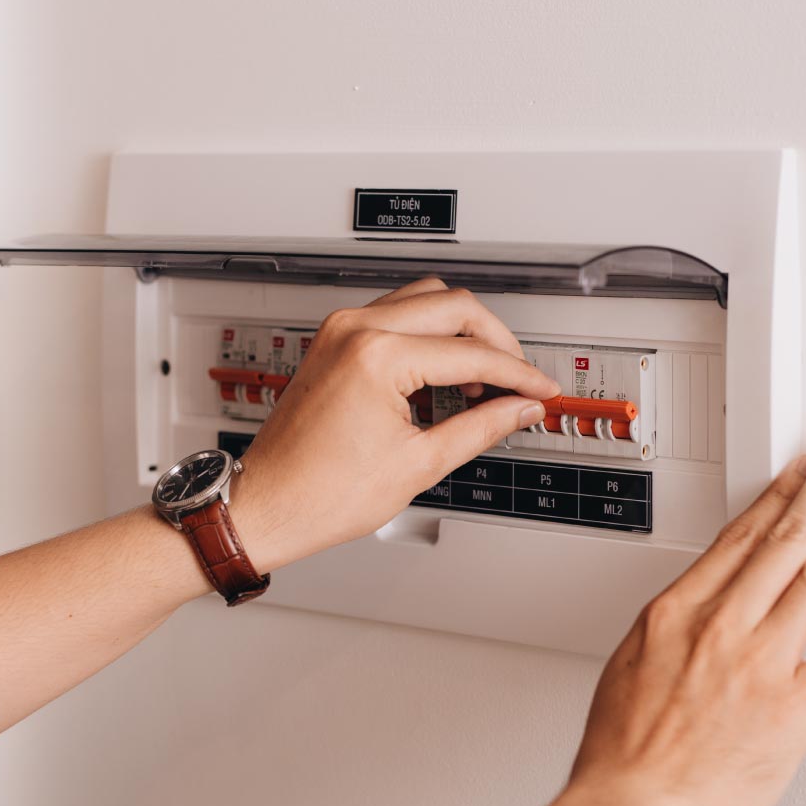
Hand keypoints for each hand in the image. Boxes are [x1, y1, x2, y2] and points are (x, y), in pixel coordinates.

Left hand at [230, 278, 559, 569]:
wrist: (266, 505)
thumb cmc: (319, 493)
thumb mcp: (419, 464)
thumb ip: (480, 427)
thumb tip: (518, 409)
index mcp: (376, 356)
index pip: (470, 353)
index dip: (517, 374)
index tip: (539, 390)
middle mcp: (355, 329)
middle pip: (454, 306)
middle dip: (496, 342)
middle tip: (517, 382)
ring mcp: (340, 330)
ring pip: (425, 300)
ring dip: (462, 332)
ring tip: (481, 382)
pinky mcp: (334, 340)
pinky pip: (396, 316)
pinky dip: (429, 336)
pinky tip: (443, 376)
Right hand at [536, 423, 805, 805]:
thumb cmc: (625, 749)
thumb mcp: (632, 663)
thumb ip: (674, 627)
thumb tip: (698, 606)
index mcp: (678, 611)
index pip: (742, 534)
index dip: (780, 492)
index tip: (803, 466)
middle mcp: (723, 627)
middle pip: (787, 536)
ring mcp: (762, 665)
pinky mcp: (794, 710)